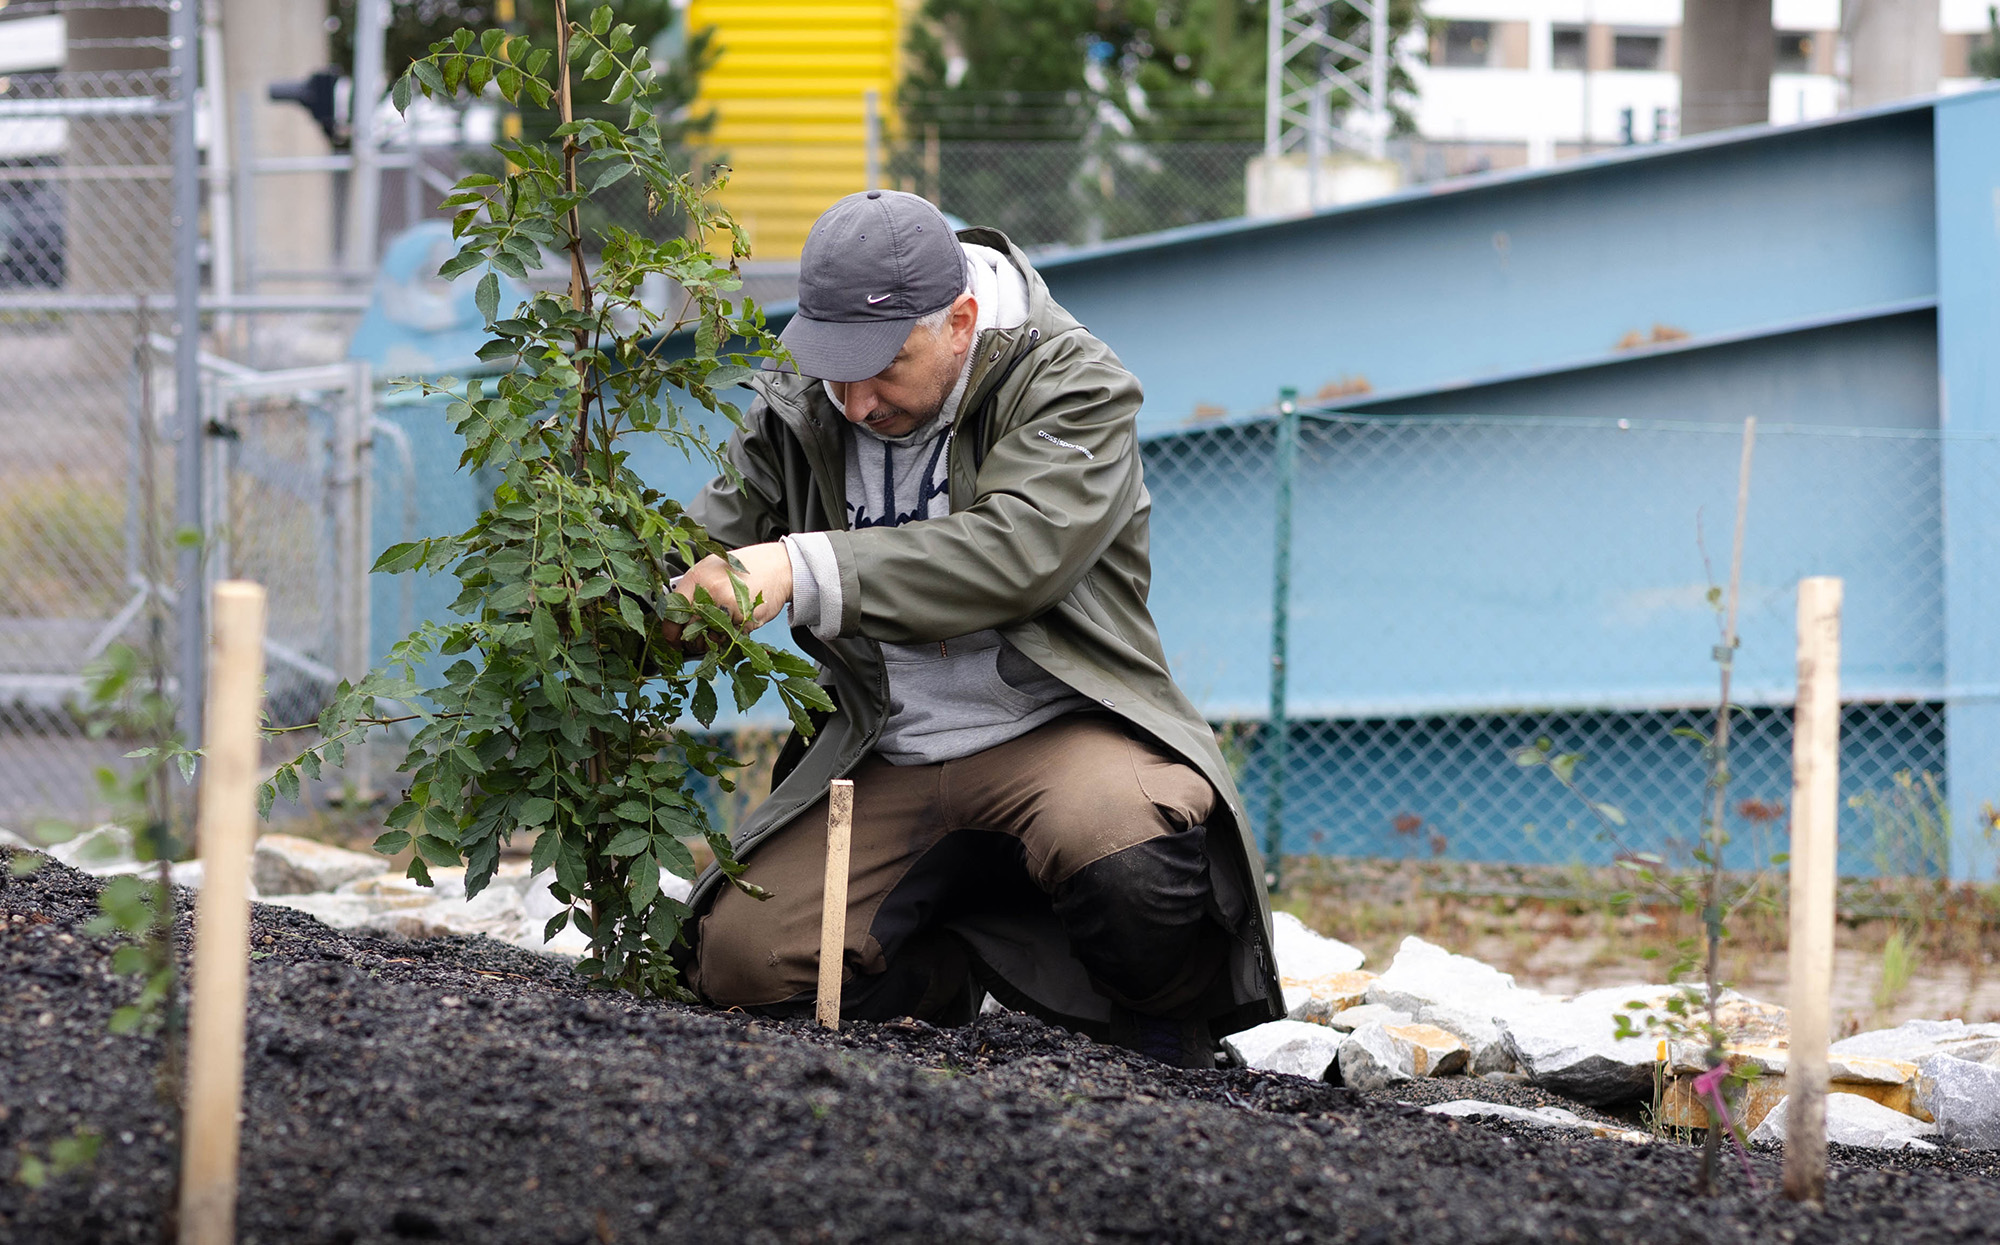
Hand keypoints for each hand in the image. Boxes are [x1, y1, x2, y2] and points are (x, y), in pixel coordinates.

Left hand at [668, 542, 792, 632]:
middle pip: (689, 630)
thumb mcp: (713, 567)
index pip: (673, 611)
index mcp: (698, 578)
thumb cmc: (747, 567)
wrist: (780, 567)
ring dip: (712, 641)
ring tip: (721, 627)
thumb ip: (695, 588)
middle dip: (691, 640)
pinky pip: (731, 638)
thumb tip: (677, 612)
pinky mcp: (745, 621)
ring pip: (710, 638)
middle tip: (695, 641)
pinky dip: (732, 636)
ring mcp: (728, 608)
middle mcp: (710, 593)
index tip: (672, 638)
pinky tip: (739, 621)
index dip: (670, 630)